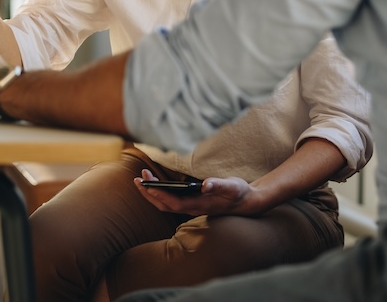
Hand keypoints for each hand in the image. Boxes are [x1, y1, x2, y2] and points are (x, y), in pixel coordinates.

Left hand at [133, 169, 264, 216]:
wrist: (248, 202)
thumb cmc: (239, 193)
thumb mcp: (232, 187)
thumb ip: (219, 185)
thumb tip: (205, 185)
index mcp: (199, 206)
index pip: (173, 203)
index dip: (158, 195)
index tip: (146, 184)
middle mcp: (193, 209)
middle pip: (165, 206)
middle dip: (149, 194)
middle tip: (138, 178)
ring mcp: (192, 207)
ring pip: (167, 204)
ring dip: (153, 193)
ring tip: (143, 179)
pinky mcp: (193, 203)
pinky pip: (172, 200)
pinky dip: (161, 192)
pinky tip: (158, 183)